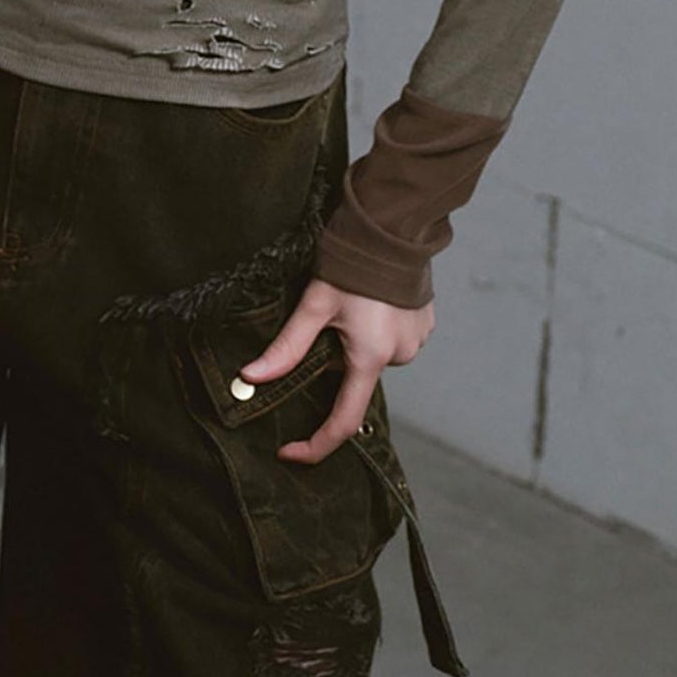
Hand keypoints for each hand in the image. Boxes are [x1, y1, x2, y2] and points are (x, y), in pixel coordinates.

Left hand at [235, 276, 434, 464]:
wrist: (396, 225)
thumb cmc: (356, 261)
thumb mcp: (315, 304)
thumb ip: (286, 346)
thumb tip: (251, 377)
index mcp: (370, 357)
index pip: (343, 421)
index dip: (316, 444)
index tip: (290, 452)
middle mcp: (400, 356)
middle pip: (355, 377)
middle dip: (336, 360)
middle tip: (329, 322)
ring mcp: (416, 340)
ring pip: (373, 356)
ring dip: (358, 342)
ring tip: (354, 303)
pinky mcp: (425, 324)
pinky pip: (393, 339)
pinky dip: (377, 329)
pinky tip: (373, 302)